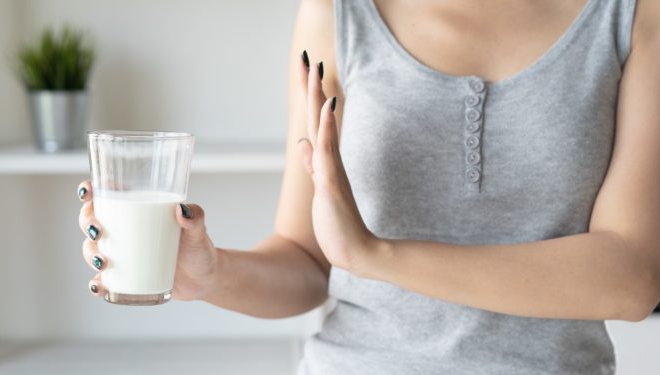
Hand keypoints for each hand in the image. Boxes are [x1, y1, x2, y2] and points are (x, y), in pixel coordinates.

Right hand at [76, 180, 220, 300]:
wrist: (204, 279)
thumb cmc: (199, 248)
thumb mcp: (199, 232)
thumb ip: (196, 218)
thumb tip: (183, 210)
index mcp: (138, 211)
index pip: (107, 194)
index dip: (90, 190)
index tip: (88, 193)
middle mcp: (124, 230)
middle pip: (92, 219)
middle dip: (87, 223)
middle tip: (99, 232)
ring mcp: (122, 254)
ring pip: (92, 249)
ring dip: (90, 253)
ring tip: (103, 262)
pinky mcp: (124, 277)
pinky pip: (102, 279)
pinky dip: (96, 283)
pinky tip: (99, 285)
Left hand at [296, 52, 378, 275]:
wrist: (356, 251)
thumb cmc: (338, 223)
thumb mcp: (321, 188)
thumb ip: (314, 165)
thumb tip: (303, 143)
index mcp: (326, 162)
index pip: (315, 123)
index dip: (310, 98)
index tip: (306, 73)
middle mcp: (331, 160)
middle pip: (318, 117)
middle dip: (311, 88)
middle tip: (307, 58)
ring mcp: (332, 170)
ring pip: (322, 127)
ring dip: (317, 98)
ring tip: (315, 70)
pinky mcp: (332, 183)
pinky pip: (328, 150)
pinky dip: (327, 127)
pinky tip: (327, 105)